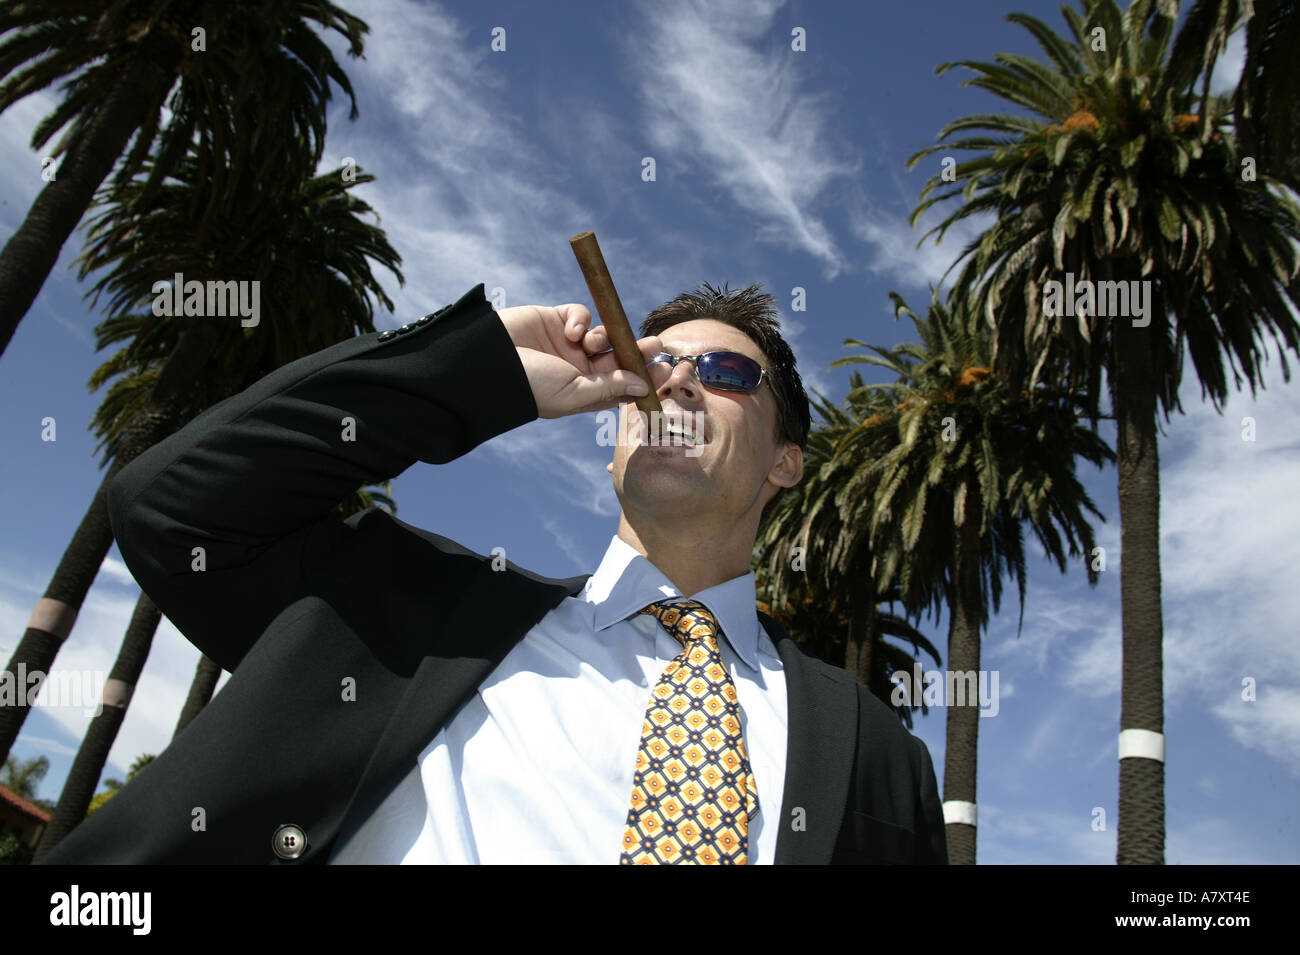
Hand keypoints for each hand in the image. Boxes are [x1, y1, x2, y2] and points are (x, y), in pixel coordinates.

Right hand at [496, 303, 660, 418]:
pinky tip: (573, 330)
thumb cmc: (531, 386)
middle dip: (637, 351)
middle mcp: (579, 369)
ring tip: (594, 342)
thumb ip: (609, 387)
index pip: (622, 384)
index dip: (644, 376)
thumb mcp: (574, 393)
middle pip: (618, 357)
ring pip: (603, 335)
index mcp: (584, 392)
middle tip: (656, 344)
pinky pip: (581, 315)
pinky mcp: (555, 320)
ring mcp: (567, 344)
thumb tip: (642, 384)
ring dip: (606, 336)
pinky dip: (582, 319)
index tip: (664, 368)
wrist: (489, 362)